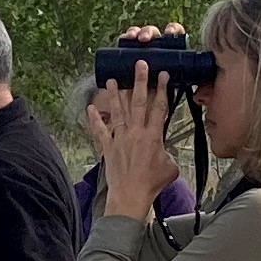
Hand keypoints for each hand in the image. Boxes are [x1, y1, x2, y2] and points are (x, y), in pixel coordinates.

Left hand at [87, 60, 177, 222]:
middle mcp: (135, 133)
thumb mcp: (170, 168)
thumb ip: (168, 154)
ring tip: (112, 79)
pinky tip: (90, 108)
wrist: (130, 196)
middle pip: (138, 102)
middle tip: (139, 64)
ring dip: (115, 94)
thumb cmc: (151, 184)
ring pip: (118, 111)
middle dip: (139, 81)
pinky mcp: (108, 147)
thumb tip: (165, 152)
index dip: (161, 89)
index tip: (162, 74)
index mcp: (153, 136)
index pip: (159, 107)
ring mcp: (120, 138)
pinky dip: (94, 119)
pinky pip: (100, 130)